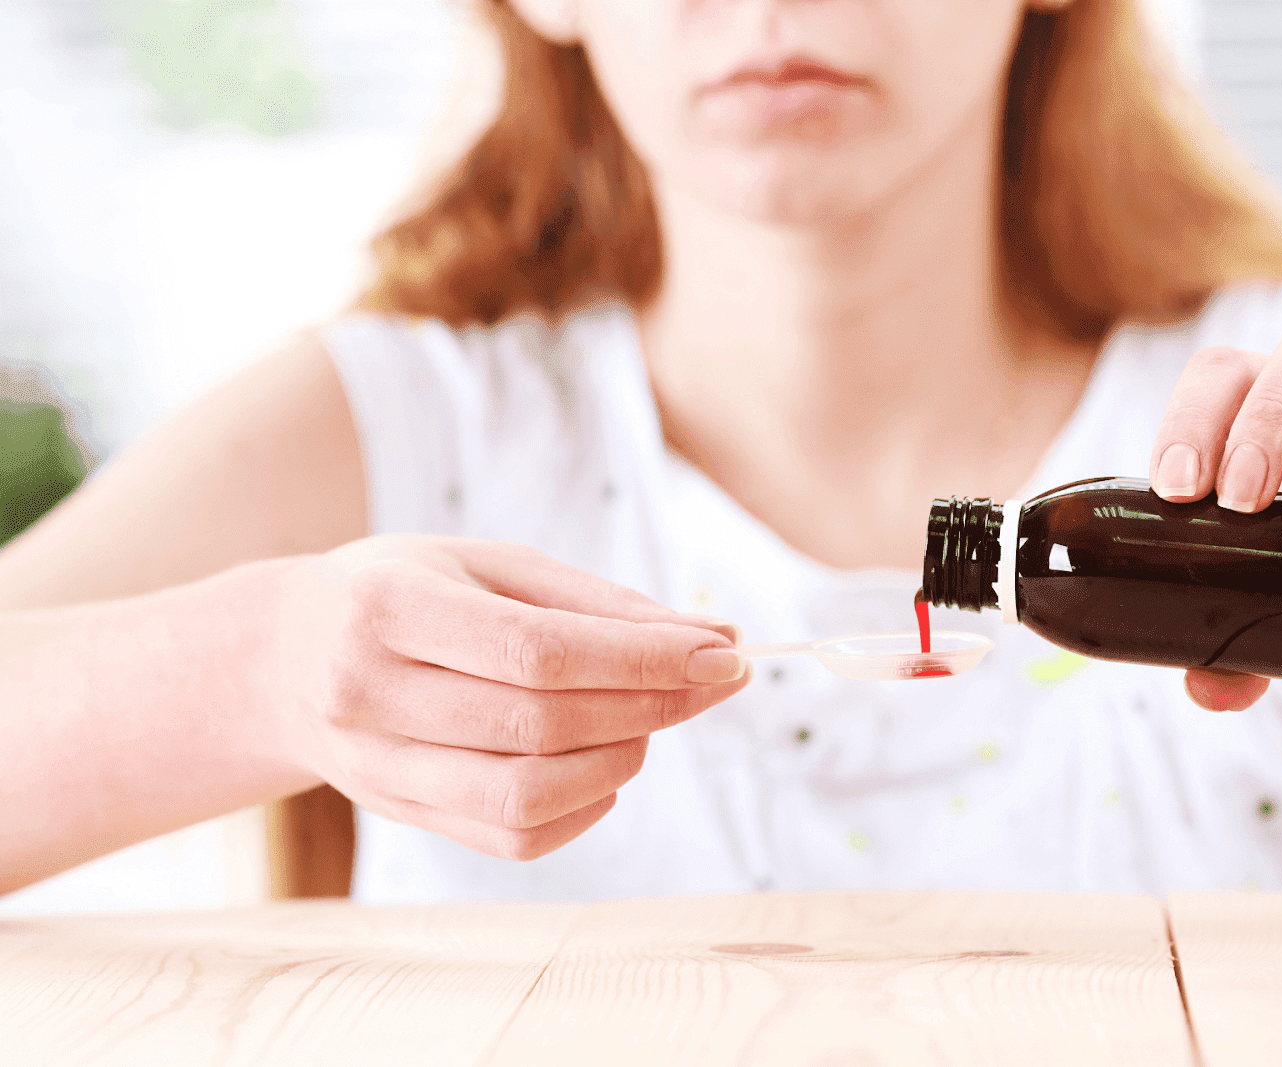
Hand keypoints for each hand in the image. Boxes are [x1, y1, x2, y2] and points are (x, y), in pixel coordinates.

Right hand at [262, 536, 747, 859]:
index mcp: (387, 606)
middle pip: (539, 724)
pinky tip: (606, 765)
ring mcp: (375, 767)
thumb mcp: (489, 564)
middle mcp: (368, 692)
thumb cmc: (406, 591)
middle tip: (711, 679)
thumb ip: (598, 602)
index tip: (724, 653)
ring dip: (622, 760)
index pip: (537, 651)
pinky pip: (511, 838)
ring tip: (650, 718)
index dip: (643, 658)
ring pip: (527, 796)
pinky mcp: (398, 813)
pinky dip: (584, 809)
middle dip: (651, 705)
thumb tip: (714, 635)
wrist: (284, 657)